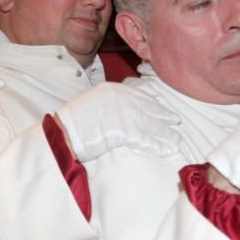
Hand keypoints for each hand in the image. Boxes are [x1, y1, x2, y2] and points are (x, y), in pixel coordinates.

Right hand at [55, 82, 180, 161]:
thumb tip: (122, 110)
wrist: (63, 132)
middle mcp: (121, 99)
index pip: (139, 96)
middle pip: (148, 109)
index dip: (154, 105)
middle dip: (164, 117)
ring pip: (151, 125)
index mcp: (112, 90)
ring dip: (165, 134)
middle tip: (177, 122)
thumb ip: (109, 103)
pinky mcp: (123, 131)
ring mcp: (123, 115)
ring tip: (176, 141)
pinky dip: (157, 145)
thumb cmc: (73, 121)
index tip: (164, 110)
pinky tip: (167, 149)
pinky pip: (145, 139)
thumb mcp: (92, 102)